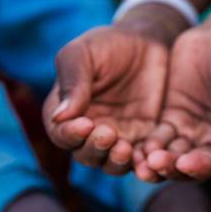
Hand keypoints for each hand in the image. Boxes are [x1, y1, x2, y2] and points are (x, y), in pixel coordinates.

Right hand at [43, 26, 168, 174]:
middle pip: (86, 156)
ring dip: (117, 162)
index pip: (61, 135)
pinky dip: (144, 165)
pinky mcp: (144, 145)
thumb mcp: (84, 54)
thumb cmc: (108, 45)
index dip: (70, 135)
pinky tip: (149, 157)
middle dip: (95, 149)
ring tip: (125, 148)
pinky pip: (142, 163)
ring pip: (112, 165)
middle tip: (108, 134)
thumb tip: (61, 117)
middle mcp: (90, 134)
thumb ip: (73, 81)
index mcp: (67, 114)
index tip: (84, 124)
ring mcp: (118, 142)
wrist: (149, 46)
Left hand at [139, 13, 210, 180]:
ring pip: (174, 155)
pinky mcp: (172, 122)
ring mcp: (192, 134)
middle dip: (174, 166)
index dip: (204, 166)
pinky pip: (158, 139)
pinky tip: (134, 147)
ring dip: (159, 161)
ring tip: (142, 160)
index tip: (186, 163)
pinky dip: (148, 145)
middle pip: (194, 165)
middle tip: (156, 163)